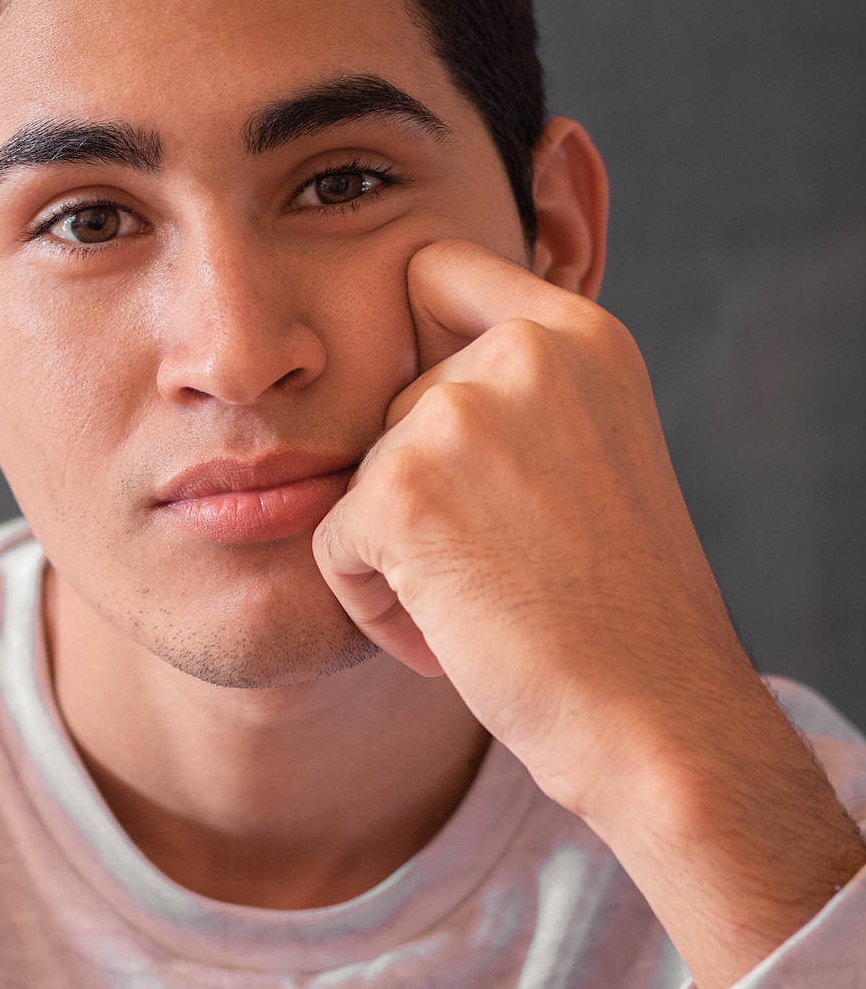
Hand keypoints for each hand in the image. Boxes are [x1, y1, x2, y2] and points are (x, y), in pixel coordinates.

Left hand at [312, 239, 774, 826]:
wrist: (656, 718)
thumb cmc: (622, 610)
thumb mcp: (594, 452)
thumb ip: (514, 394)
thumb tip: (395, 372)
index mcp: (579, 335)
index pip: (434, 270)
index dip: (412, 342)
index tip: (448, 437)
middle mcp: (521, 354)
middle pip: (390, 399)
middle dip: (417, 490)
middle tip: (498, 569)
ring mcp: (457, 416)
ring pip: (358, 474)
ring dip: (396, 554)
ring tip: (482, 607)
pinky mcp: (398, 490)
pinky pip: (332, 541)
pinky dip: (371, 604)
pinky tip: (450, 640)